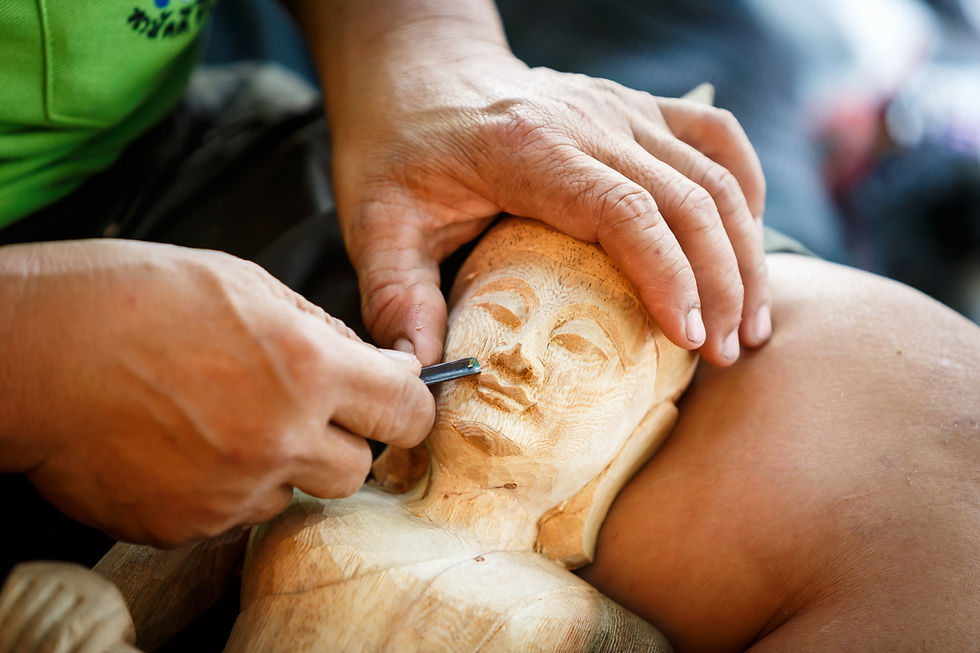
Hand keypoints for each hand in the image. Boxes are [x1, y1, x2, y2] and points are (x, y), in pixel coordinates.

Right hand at [0, 240, 433, 545]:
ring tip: (226, 417)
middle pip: (359, 467)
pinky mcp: (188, 525)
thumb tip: (370, 362)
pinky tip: (186, 443)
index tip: (396, 395)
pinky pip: (237, 514)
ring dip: (282, 462)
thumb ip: (319, 327)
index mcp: (307, 367)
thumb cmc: (128, 298)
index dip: (410, 402)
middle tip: (302, 404)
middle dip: (344, 438)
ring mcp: (233, 490)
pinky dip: (226, 485)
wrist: (29, 352)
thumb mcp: (243, 281)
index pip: (409, 409)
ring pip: (296, 492)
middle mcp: (280, 437)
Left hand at [331, 54, 769, 366]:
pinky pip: (717, 137)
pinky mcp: (637, 107)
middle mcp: (589, 119)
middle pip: (688, 198)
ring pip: (716, 173)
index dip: (667, 275)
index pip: (623, 211)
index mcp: (528, 149)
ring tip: (749, 324)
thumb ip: (396, 299)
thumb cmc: (397, 152)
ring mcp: (620, 107)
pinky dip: (745, 190)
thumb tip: (419, 378)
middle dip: (721, 282)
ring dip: (746, 250)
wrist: (419, 76)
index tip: (687, 340)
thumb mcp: (376, 224)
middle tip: (725, 354)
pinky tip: (750, 244)